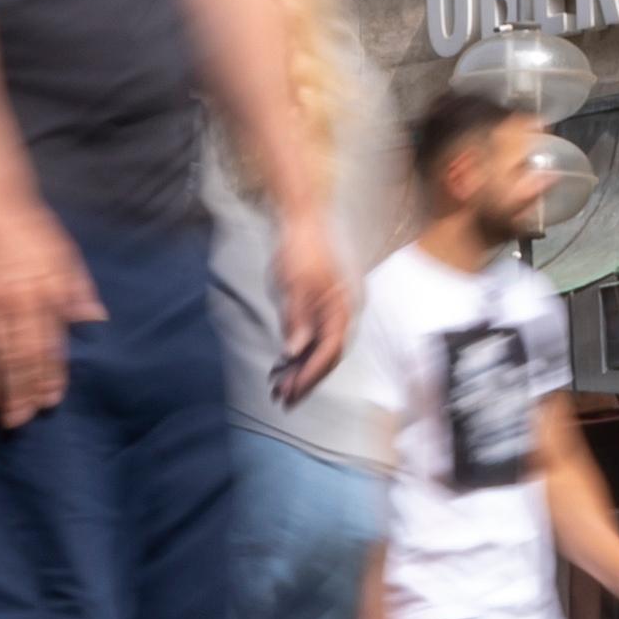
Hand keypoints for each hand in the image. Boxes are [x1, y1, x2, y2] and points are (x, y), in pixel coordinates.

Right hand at [0, 203, 98, 430]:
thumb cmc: (25, 227)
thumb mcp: (62, 254)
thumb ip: (76, 290)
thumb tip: (95, 320)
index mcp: (37, 294)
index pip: (44, 345)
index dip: (47, 376)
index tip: (48, 403)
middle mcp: (4, 305)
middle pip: (8, 357)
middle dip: (11, 392)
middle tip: (12, 423)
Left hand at [269, 211, 349, 402]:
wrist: (302, 219)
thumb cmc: (301, 247)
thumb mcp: (295, 284)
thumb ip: (297, 318)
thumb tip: (294, 350)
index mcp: (341, 307)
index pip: (329, 350)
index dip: (310, 374)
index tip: (291, 393)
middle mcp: (340, 312)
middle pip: (326, 354)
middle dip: (305, 378)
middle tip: (282, 399)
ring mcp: (330, 310)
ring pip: (318, 347)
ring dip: (300, 368)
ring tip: (277, 387)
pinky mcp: (319, 306)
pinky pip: (312, 336)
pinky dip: (297, 352)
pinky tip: (282, 364)